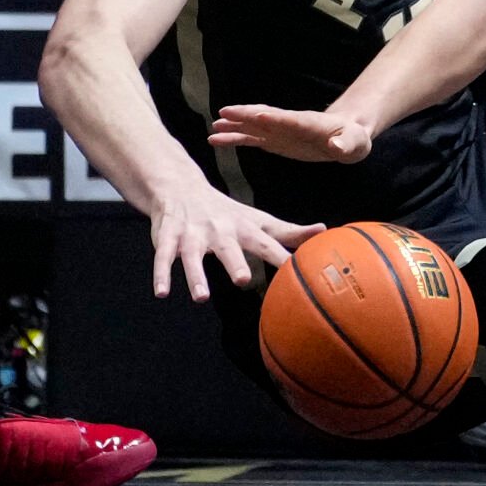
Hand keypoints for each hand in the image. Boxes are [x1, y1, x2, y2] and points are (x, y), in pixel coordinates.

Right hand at [149, 184, 324, 300]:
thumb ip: (289, 231)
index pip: (265, 243)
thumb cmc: (228, 213)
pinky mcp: (169, 238)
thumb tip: (324, 230)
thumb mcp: (259, 220)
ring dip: (196, 275)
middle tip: (242, 280)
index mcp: (244, 228)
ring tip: (201, 297)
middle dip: (234, 263)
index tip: (294, 271)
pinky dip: (162, 275)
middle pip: (228, 247)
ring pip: (192, 255)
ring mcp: (192, 233)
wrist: (181, 188)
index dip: (279, 256)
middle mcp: (219, 230)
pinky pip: (163, 258)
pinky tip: (162, 293)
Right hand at [209, 104, 374, 162]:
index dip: (275, 117)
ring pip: (253, 126)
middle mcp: (289, 124)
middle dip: (246, 115)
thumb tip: (337, 147)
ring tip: (213, 128)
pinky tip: (216, 140)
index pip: (289, 119)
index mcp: (308, 124)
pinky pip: (251, 139)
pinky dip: (234, 138)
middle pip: (265, 117)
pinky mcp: (274, 141)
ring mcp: (279, 132)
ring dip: (234, 126)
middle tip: (224, 113)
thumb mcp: (354, 144)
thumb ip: (345, 145)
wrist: (346, 138)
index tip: (256, 114)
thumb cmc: (352, 139)